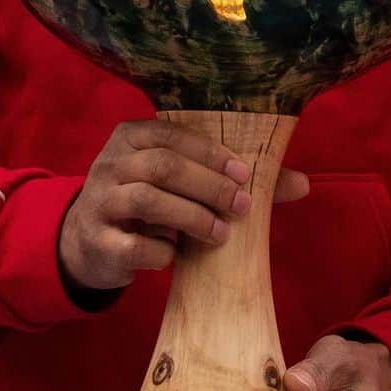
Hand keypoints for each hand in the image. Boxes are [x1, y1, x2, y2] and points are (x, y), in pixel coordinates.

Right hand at [58, 119, 308, 295]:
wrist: (87, 242)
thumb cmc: (147, 204)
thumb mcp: (179, 183)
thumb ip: (232, 179)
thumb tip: (303, 183)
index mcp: (131, 137)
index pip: (173, 134)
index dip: (211, 153)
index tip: (245, 174)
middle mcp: (111, 163)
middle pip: (163, 167)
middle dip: (209, 186)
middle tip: (243, 207)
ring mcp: (99, 202)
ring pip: (148, 201)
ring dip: (192, 218)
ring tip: (222, 235)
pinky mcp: (97, 241)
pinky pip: (133, 246)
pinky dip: (161, 253)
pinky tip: (176, 257)